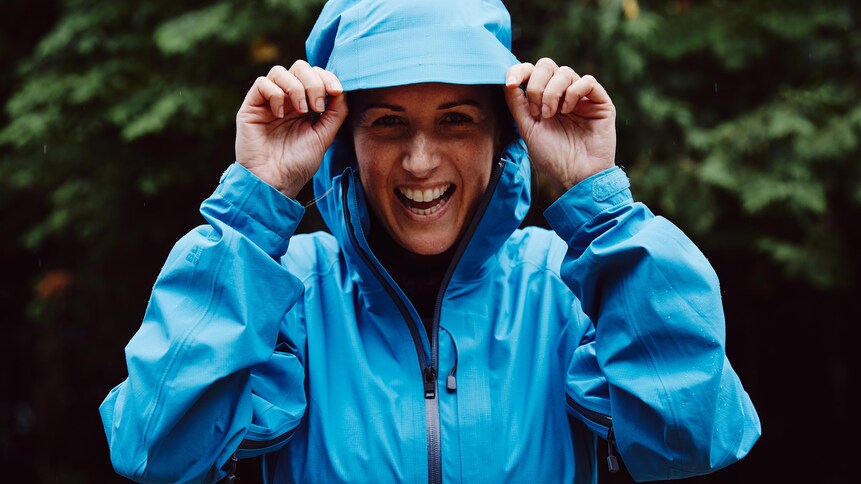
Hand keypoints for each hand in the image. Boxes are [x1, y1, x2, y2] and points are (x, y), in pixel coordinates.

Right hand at [235, 61, 347, 197]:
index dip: (327, 77)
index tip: (337, 91)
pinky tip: (280, 114)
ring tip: (302, 111)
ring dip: (296, 87)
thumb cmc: (298, 164)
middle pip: (299, 67)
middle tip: (318, 106)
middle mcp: (285, 100)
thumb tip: (341, 88)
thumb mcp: (324, 136)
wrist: (275, 183)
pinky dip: (275, 94)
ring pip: (280, 71)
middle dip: (313, 81)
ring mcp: (267, 102)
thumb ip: (335, 112)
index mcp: (303, 105)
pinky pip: (261, 83)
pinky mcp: (250, 107)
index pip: (314, 75)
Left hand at [503, 58, 615, 189]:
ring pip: (565, 71)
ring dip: (552, 92)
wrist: (576, 176)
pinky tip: (568, 110)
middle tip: (537, 111)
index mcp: (543, 99)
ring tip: (551, 115)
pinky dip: (573, 92)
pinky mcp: (600, 102)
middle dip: (537, 85)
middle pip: (546, 65)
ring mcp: (581, 97)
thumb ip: (517, 103)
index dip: (519, 71)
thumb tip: (507, 79)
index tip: (511, 83)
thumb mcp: (527, 129)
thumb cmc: (552, 157)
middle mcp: (562, 94)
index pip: (531, 71)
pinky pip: (587, 81)